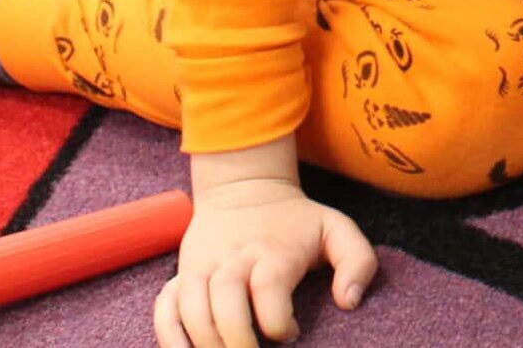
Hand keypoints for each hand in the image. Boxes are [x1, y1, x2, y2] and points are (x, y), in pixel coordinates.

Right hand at [155, 167, 376, 347]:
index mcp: (274, 252)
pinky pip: (164, 308)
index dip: (279, 322)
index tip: (291, 334)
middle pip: (225, 303)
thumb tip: (349, 303)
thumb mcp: (336, 229)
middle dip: (237, 341)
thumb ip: (357, 262)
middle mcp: (234, 260)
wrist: (245, 189)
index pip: (268, 288)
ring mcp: (203, 267)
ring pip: (191, 308)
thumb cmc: (295, 222)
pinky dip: (169, 336)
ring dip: (204, 343)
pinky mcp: (182, 275)